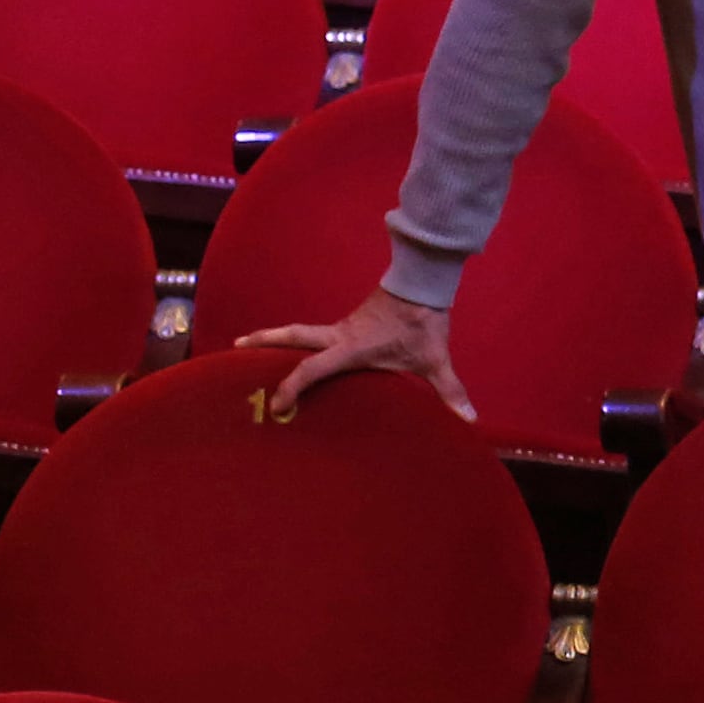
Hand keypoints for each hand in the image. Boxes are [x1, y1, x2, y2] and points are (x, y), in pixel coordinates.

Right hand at [237, 287, 470, 422]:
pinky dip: (298, 340)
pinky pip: (317, 334)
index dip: (292, 387)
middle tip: (234, 346)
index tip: (276, 406)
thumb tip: (469, 419)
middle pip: (292, 337)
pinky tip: (294, 349)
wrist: (423, 283)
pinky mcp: (350, 323)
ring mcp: (343, 327)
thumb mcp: (435, 359)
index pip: (313, 369)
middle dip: (263, 341)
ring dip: (276, 339)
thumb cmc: (423, 322)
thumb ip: (449, 390)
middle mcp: (339, 335)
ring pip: (301, 332)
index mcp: (351, 347)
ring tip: (248, 346)